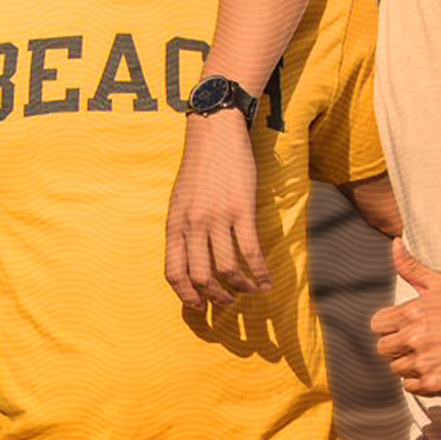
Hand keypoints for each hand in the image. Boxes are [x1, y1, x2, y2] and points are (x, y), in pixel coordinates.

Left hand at [164, 112, 268, 306]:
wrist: (215, 133)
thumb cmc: (199, 167)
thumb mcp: (180, 201)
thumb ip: (183, 229)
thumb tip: (190, 260)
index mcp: (174, 224)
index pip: (173, 271)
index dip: (186, 295)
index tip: (198, 307)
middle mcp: (193, 224)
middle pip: (200, 276)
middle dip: (215, 297)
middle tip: (228, 303)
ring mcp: (217, 217)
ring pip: (227, 268)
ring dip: (240, 287)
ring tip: (250, 291)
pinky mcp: (242, 209)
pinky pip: (251, 251)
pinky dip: (260, 272)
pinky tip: (267, 281)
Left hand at [371, 240, 440, 395]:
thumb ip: (412, 267)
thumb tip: (394, 242)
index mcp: (411, 314)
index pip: (377, 325)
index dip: (389, 326)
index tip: (405, 326)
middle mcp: (414, 338)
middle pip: (383, 349)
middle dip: (397, 346)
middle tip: (419, 342)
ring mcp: (424, 362)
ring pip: (396, 369)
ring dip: (409, 364)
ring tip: (431, 355)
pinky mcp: (435, 383)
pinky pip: (410, 386)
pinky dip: (419, 381)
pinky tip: (436, 368)